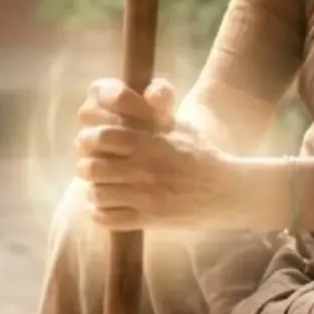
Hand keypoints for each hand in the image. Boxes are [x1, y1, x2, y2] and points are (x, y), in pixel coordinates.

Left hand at [75, 78, 236, 229]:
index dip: (89, 139)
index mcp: (149, 143)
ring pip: (97, 195)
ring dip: (93, 191)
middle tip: (90, 167)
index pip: (103, 137)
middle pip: (92, 168)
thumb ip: (157, 110)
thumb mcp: (181, 126)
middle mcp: (144, 170)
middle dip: (85, 167)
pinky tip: (105, 206)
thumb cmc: (201, 154)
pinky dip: (99, 213)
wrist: (227, 190)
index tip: (90, 143)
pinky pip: (108, 219)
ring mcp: (146, 197)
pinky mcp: (149, 220)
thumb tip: (139, 93)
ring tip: (98, 187)